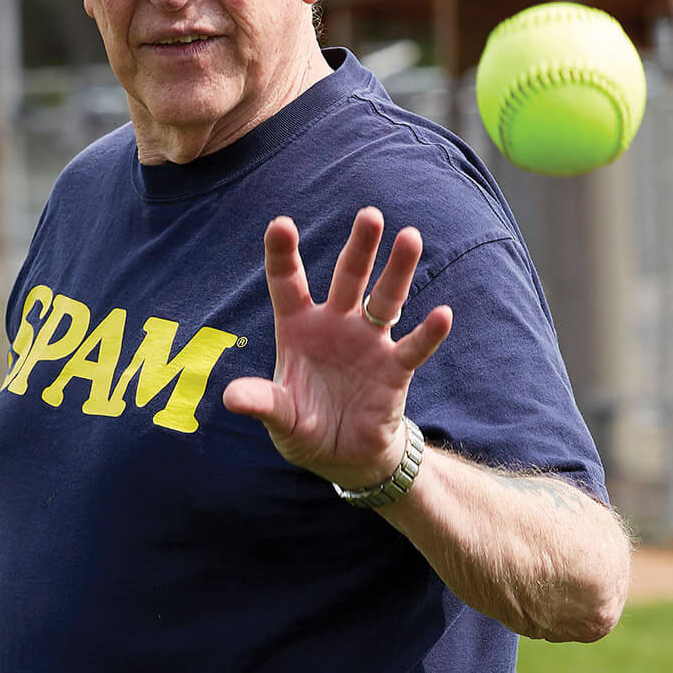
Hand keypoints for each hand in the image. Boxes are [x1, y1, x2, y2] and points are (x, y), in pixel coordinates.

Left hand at [223, 207, 452, 488]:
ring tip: (410, 237)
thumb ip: (263, 403)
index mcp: (300, 327)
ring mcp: (369, 343)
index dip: (284, 255)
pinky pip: (413, 347)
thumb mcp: (280, 417)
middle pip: (349, 277)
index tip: (281, 223)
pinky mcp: (395, 369)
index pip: (289, 283)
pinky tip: (441, 314)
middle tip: (370, 215)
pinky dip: (428, 333)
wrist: (344, 456)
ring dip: (398, 270)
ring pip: (386, 298)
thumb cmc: (306, 426)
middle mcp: (337, 325)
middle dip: (360, 247)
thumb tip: (231, 397)